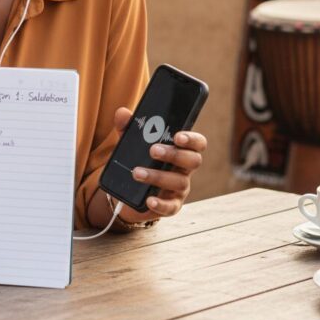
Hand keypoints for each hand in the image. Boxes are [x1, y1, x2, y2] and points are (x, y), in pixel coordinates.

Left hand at [113, 106, 206, 222]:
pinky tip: (149, 199)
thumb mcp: (132, 143)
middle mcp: (185, 169)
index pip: (197, 143)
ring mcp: (180, 188)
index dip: (192, 139)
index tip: (178, 136)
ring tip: (137, 172)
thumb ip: (128, 127)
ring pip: (179, 182)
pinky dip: (160, 204)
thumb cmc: (139, 160)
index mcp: (181, 150)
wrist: (130, 190)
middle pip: (192, 161)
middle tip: (153, 150)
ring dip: (158, 176)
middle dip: (174, 154)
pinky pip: (171, 207)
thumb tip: (122, 113)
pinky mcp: (171, 205)